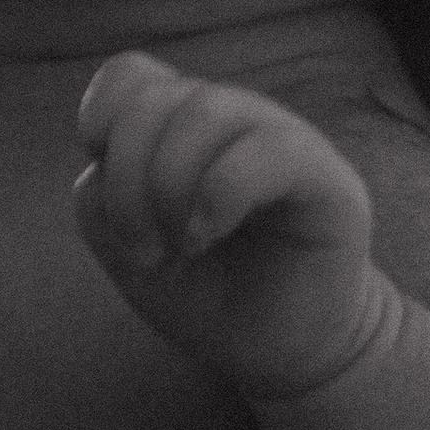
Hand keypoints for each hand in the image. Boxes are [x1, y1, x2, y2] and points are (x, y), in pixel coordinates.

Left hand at [74, 53, 398, 402]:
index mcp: (184, 128)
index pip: (132, 75)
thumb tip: (102, 168)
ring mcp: (282, 139)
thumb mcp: (131, 253)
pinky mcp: (326, 178)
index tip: (103, 183)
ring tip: (178, 248)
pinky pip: (269, 149)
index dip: (103, 116)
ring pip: (207, 110)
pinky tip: (205, 235)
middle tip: (143, 248)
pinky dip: (219, 191)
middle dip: (127, 177)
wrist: (281, 354)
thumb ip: (102, 203)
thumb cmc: (209, 296)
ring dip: (168, 186)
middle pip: (158, 97)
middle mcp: (233, 121)